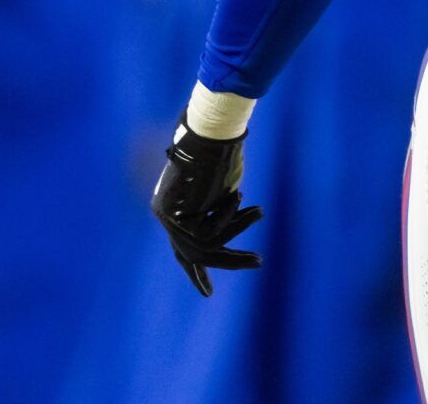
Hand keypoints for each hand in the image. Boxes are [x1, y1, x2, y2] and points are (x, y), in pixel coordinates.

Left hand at [151, 115, 263, 295]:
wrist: (209, 134)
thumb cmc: (220, 153)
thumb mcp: (223, 190)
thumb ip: (221, 216)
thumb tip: (226, 243)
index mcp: (174, 209)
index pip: (182, 250)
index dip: (195, 272)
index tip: (208, 294)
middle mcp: (166, 215)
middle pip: (196, 253)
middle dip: (230, 261)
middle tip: (257, 261)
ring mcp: (167, 217)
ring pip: (206, 245)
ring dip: (238, 229)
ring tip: (260, 211)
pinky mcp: (174, 216)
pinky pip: (208, 232)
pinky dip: (228, 217)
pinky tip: (235, 196)